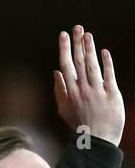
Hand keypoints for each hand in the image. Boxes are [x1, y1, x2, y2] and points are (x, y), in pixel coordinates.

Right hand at [54, 26, 123, 144]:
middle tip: (77, 28)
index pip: (66, 65)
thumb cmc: (79, 125)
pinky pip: (108, 75)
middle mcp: (82, 89)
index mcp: (70, 91)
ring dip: (89, 49)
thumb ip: (59, 90)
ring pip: (92, 66)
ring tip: (88, 34)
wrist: (96, 140)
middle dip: (77, 43)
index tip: (63, 35)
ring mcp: (97, 91)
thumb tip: (56, 72)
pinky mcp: (112, 94)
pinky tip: (103, 51)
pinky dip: (106, 63)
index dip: (65, 49)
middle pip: (78, 62)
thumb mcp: (63, 109)